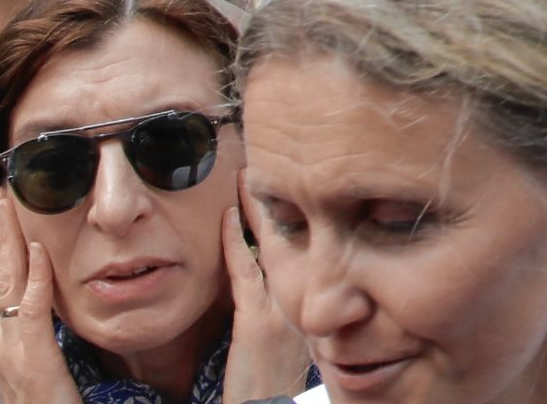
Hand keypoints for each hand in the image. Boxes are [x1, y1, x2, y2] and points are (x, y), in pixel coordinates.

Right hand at [0, 189, 83, 403]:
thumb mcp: (34, 370)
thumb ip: (32, 340)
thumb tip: (36, 309)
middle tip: (0, 195)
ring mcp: (10, 350)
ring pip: (4, 284)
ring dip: (9, 241)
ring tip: (11, 207)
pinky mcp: (33, 359)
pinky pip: (31, 310)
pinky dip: (33, 277)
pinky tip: (37, 251)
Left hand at [222, 181, 309, 403]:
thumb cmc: (275, 385)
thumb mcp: (291, 340)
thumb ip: (288, 307)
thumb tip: (285, 282)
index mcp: (317, 304)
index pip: (311, 249)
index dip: (301, 216)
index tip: (293, 184)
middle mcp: (307, 303)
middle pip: (298, 241)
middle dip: (285, 202)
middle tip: (274, 164)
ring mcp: (283, 313)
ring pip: (275, 249)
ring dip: (261, 212)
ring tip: (253, 177)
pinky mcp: (257, 325)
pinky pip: (245, 272)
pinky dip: (236, 242)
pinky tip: (230, 216)